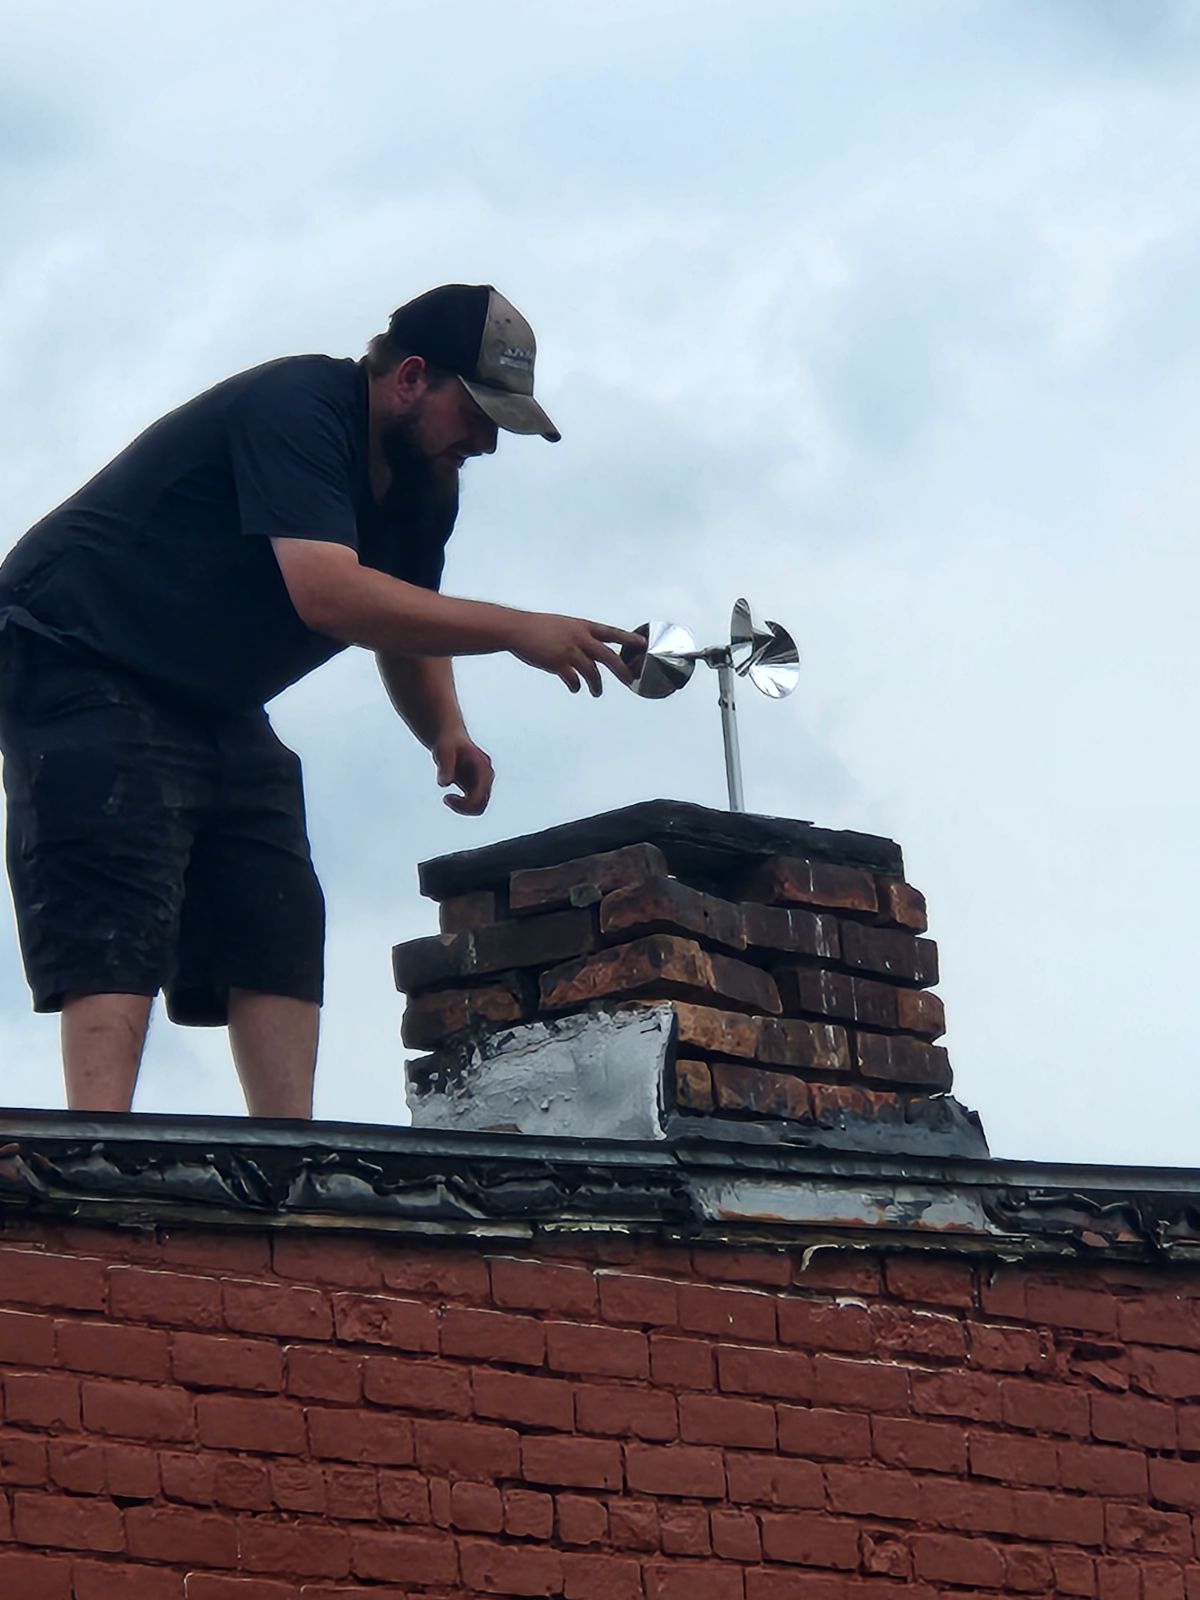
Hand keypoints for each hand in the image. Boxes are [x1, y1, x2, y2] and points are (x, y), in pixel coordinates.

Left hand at [433, 730, 493, 815]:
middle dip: (463, 807)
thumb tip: (444, 783)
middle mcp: (486, 778)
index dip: (464, 803)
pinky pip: (472, 805)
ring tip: (447, 799)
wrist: (450, 738)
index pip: (480, 795)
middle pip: (480, 805)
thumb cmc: (447, 742)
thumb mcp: (443, 751)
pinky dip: (460, 805)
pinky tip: (449, 797)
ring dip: (462, 808)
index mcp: (484, 769)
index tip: (446, 797)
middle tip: (446, 799)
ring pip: (478, 807)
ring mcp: (482, 783)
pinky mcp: (475, 787)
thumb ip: (445, 766)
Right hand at [506, 612, 644, 695]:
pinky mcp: (557, 663)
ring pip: (592, 672)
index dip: (628, 639)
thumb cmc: (539, 627)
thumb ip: (580, 637)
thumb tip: (590, 651)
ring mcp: (569, 651)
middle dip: (622, 670)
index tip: (642, 644)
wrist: (517, 629)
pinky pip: (573, 679)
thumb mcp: (564, 625)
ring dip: (596, 685)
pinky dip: (576, 686)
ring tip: (597, 692)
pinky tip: (576, 688)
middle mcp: (579, 638)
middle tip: (630, 679)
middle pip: (608, 656)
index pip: (611, 632)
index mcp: (582, 626)